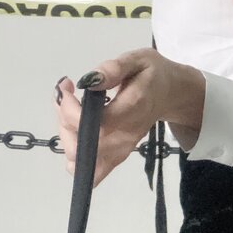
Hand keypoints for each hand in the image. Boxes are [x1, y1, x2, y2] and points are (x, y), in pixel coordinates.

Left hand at [52, 47, 172, 188]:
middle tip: (67, 94)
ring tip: (70, 107)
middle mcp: (126, 135)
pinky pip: (91, 173)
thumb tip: (88, 81)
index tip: (68, 86)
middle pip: (82, 146)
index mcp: (134, 108)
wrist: (169, 94)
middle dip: (64, 120)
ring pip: (80, 160)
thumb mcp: (138, 59)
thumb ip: (114, 68)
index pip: (96, 125)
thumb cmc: (152, 75)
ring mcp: (121, 150)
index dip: (70, 111)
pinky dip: (75, 155)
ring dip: (66, 133)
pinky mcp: (117, 157)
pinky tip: (76, 129)